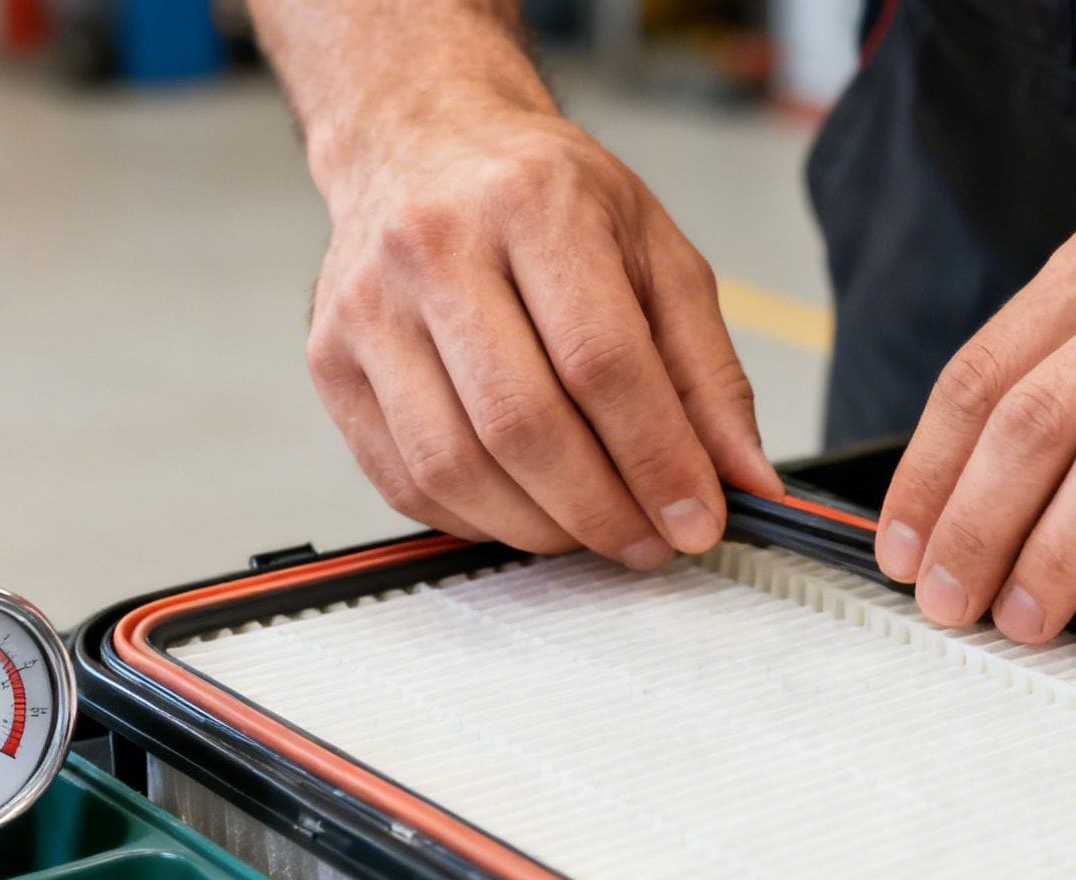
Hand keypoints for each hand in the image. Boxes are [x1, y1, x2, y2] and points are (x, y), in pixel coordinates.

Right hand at [308, 99, 781, 567]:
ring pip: (455, 466)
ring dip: (539, 527)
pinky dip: (475, 520)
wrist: (421, 143)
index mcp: (531, 205)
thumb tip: (745, 480)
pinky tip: (523, 508)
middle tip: (649, 541)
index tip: (698, 520)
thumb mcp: (655, 253)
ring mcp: (368, 309)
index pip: (602, 362)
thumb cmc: (543, 197)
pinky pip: (405, 480)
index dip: (657, 459)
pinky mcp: (329, 362)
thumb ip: (708, 371)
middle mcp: (435, 248)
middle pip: (523, 423)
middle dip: (602, 509)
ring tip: (592, 528)